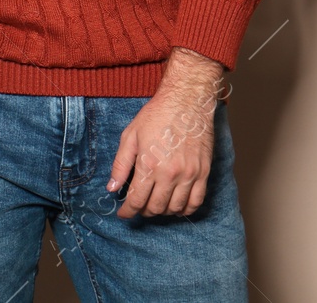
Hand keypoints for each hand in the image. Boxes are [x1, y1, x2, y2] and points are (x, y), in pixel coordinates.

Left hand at [106, 48, 222, 217]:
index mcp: (149, 165)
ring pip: (175, 208)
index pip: (136, 200)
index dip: (128, 211)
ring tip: (155, 205)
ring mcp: (189, 175)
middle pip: (155, 207)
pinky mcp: (204, 173)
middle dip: (143, 211)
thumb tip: (111, 188)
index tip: (123, 214)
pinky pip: (196, 202)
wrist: (186, 102)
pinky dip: (185, 209)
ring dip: (163, 211)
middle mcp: (170, 174)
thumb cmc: (156, 116)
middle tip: (138, 206)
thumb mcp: (130, 136)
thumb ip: (120, 165)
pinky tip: (176, 206)